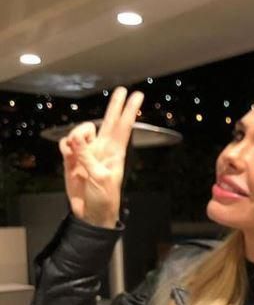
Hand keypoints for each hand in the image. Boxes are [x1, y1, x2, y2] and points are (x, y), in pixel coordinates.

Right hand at [60, 87, 143, 227]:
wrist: (90, 213)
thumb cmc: (104, 198)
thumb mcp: (99, 178)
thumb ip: (87, 157)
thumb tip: (76, 139)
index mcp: (115, 153)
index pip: (123, 127)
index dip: (129, 110)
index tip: (137, 96)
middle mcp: (103, 149)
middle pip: (108, 121)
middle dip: (114, 106)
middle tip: (121, 90)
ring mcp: (88, 152)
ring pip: (82, 131)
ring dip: (77, 134)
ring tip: (75, 149)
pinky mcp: (73, 159)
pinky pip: (67, 143)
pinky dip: (66, 145)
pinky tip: (68, 154)